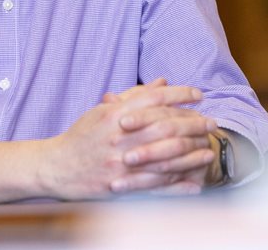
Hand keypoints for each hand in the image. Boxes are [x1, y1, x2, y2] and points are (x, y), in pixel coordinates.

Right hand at [38, 81, 212, 199]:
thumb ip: (133, 97)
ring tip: (209, 150)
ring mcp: (120, 162)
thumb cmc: (81, 136)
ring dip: (190, 154)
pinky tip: (195, 182)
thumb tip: (162, 81)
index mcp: (114, 114)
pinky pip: (155, 186)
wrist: (56, 167)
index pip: (153, 98)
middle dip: (192, 122)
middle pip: (164, 125)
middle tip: (211, 122)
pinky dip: (177, 186)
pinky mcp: (120, 185)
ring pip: (163, 157)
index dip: (179, 94)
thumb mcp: (103, 111)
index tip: (199, 94)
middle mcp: (119, 136)